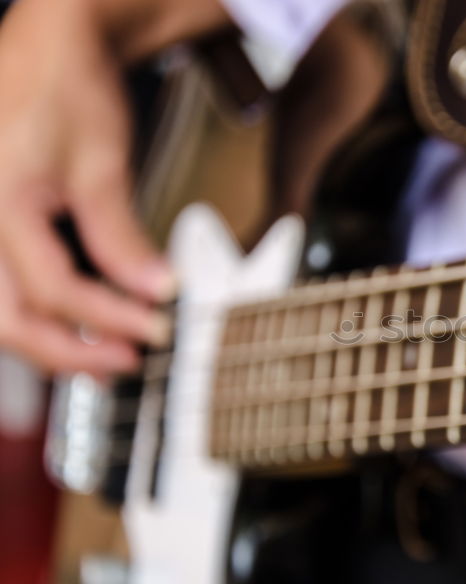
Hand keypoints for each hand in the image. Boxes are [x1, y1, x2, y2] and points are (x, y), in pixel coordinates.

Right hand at [0, 0, 227, 374]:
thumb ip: (121, 235)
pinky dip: (42, 308)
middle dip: (67, 351)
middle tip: (123, 363)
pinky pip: (5, 283)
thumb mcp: (101, 164)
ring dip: (51, 338)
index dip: (110, 319)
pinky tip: (80, 318)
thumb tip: (154, 291)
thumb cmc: (67, 87)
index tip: (156, 329)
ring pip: (1, 307)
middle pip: (9, 318)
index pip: (56, 291)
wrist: (47, 44)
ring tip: (102, 353)